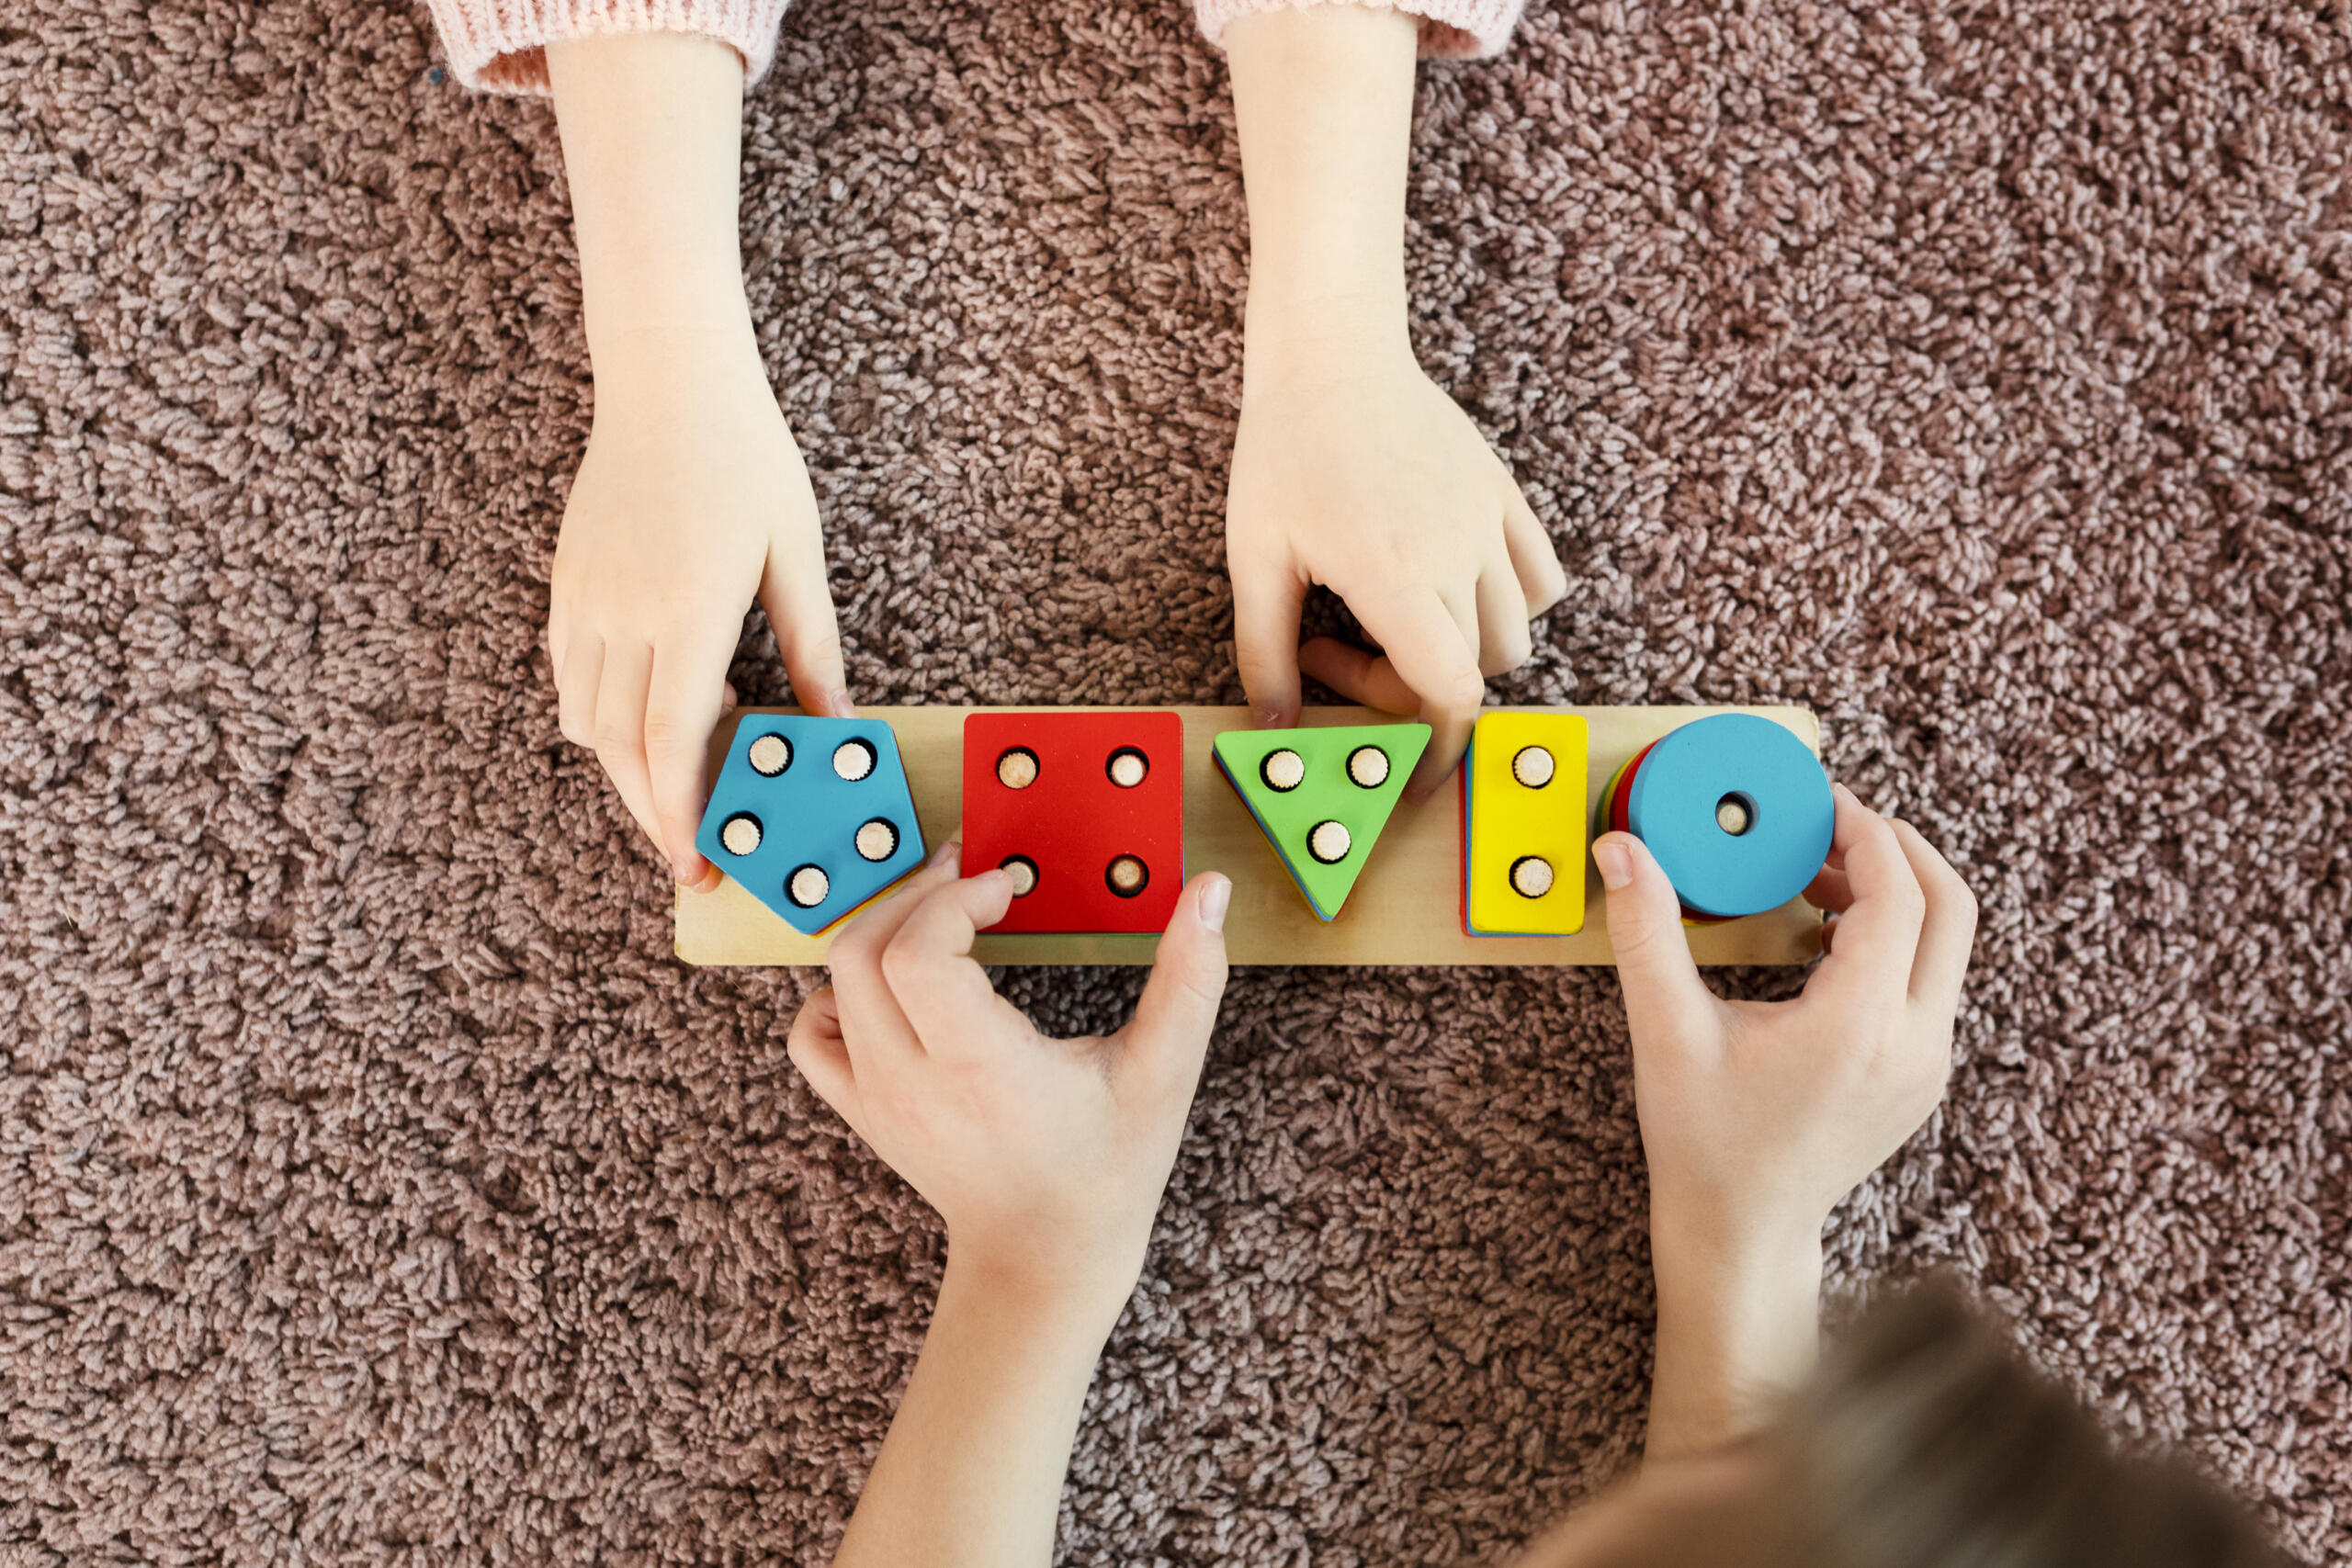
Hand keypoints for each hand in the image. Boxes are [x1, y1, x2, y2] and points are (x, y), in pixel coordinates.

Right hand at [547, 324, 849, 891]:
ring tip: (691, 763)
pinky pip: (568, 676)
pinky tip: (658, 707)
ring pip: (585, 719)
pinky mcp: (565, 585)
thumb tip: (839, 724)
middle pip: (620, 748)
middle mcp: (622, 613)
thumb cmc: (747, 459)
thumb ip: (814, 647)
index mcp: (688, 610)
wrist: (667, 381)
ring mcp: (584, 599)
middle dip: (653, 814)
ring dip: (628, 764)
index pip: (670, 741)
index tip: (696, 864)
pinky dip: (603, 714)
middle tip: (692, 856)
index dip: (680, 814)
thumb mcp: (798, 555)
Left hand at [788, 847, 1233, 1327]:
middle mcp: (910, 1080)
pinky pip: (813, 1033)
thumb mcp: (1163, 1072)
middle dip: (919, 895)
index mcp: (978, 1066)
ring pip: (835, 980)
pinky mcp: (862, 1109)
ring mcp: (875, 1097)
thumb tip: (1213, 888)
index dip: (956, 897)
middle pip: (865, 950)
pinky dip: (839, 992)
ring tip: (943, 914)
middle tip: (974, 879)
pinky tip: (898, 984)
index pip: (917, 952)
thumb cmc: (1109, 1170)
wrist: (1044, 1261)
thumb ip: (1192, 976)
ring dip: (882, 928)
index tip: (1008, 887)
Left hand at [1227, 317, 1566, 801]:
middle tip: (1339, 651)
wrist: (1331, 355)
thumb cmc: (1283, 453)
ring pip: (1517, 630)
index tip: (1403, 765)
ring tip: (1393, 617)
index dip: (1436, 744)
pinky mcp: (1503, 496)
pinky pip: (1541, 577)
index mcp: (1396, 576)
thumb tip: (1274, 730)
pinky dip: (1513, 605)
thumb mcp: (1254, 561)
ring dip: (1466, 652)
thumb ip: (1264, 654)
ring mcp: (1489, 523)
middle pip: (1479, 670)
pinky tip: (1453, 591)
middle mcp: (1458, 554)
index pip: (1452, 692)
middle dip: (1414, 690)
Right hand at [1594, 782, 1975, 1456]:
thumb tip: (1622, 849)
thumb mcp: (1667, 1033)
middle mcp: (1913, 1044)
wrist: (1743, 1234)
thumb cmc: (1704, 1143)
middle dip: (1898, 848)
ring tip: (1818, 876)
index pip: (1897, 895)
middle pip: (1951, 907)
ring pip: (1947, 946)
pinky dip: (1894, 939)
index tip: (1821, 802)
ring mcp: (1928, 1064)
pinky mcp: (1922, 1076)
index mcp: (1858, 1027)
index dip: (1864, 833)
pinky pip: (1930, 982)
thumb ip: (1645, 933)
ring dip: (1895, 894)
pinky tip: (1824, 937)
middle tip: (1833, 824)